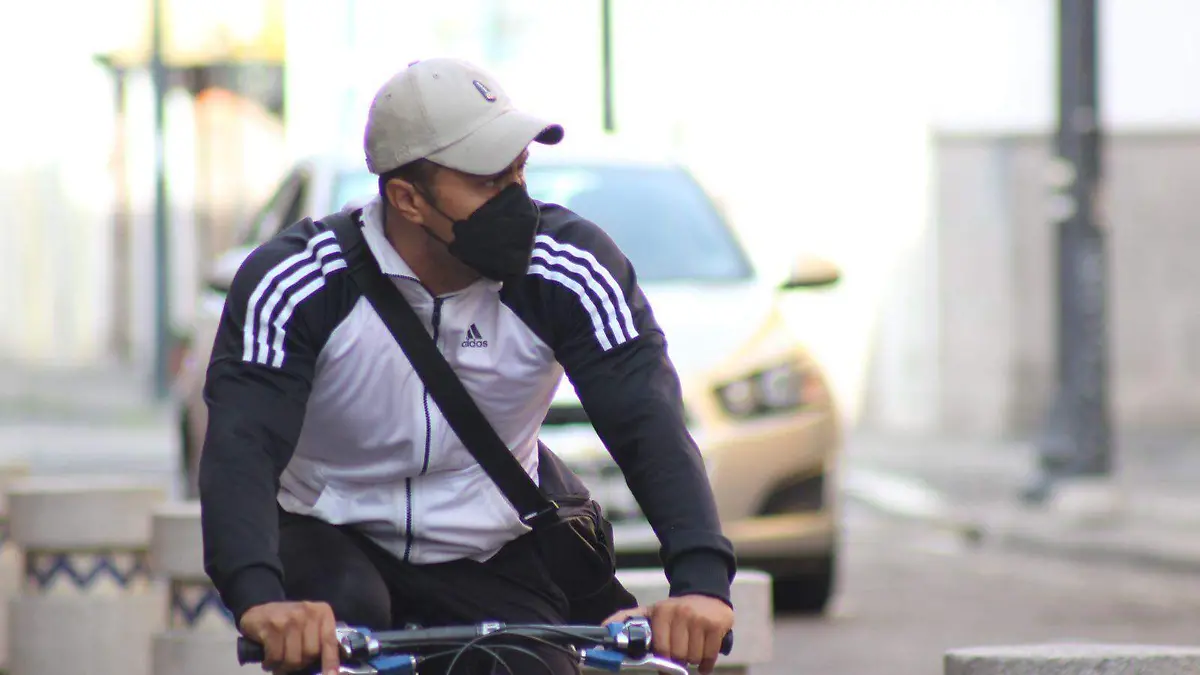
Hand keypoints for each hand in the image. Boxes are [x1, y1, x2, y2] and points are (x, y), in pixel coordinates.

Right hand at [239, 601, 340, 674]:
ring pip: (293, 658)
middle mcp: (307, 612)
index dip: (331, 660)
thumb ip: (320, 640)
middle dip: (301, 664)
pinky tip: (268, 660)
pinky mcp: (271, 626)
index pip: (330, 640)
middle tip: (292, 662)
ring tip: (279, 663)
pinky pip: (275, 657)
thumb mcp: (310, 625)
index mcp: (322, 612)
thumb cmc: (289, 622)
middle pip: (310, 653)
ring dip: (284, 667)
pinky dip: (271, 664)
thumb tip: (329, 669)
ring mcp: (289, 618)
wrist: (259, 613)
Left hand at [604, 594, 734, 674]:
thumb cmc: (674, 611)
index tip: (665, 656)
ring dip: (693, 660)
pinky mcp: (717, 625)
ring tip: (691, 648)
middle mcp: (682, 613)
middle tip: (679, 652)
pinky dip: (706, 664)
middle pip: (678, 655)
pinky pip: (710, 657)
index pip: (661, 649)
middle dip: (678, 659)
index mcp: (662, 611)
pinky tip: (703, 657)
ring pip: (694, 658)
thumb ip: (625, 618)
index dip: (663, 657)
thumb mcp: (650, 611)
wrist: (706, 594)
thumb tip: (601, 627)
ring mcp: (701, 619)